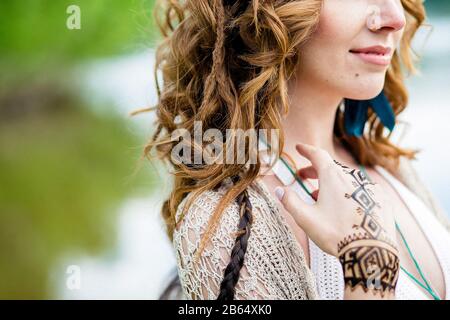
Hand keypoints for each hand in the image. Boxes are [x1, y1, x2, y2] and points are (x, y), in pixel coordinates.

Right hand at [274, 142, 399, 296]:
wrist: (370, 252)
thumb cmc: (336, 234)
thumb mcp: (306, 219)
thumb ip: (290, 201)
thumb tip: (279, 190)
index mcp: (333, 178)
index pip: (318, 155)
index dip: (307, 150)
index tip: (300, 148)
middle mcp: (352, 178)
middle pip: (331, 167)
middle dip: (315, 169)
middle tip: (303, 176)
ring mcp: (369, 188)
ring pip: (346, 179)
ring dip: (332, 183)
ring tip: (321, 195)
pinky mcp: (381, 200)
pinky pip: (362, 190)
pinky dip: (350, 192)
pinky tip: (345, 205)